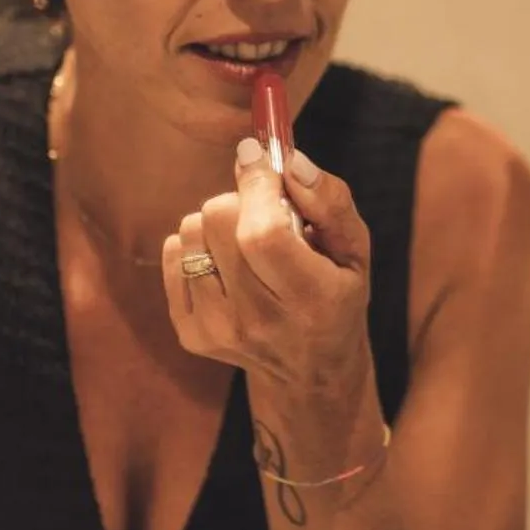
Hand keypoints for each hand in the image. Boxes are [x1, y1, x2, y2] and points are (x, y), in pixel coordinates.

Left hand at [161, 140, 371, 390]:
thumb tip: (288, 160)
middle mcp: (259, 320)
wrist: (309, 370)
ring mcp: (218, 329)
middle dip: (240, 200)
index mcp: (311, 299)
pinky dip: (197, 246)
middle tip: (264, 213)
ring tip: (246, 245)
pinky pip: (174, 253)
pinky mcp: (190, 333)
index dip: (255, 185)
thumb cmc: (336, 294)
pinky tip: (226, 265)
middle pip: (218, 221)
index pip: (262, 233)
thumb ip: (329, 200)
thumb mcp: (354, 249)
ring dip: (217, 224)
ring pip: (191, 231)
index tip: (257, 158)